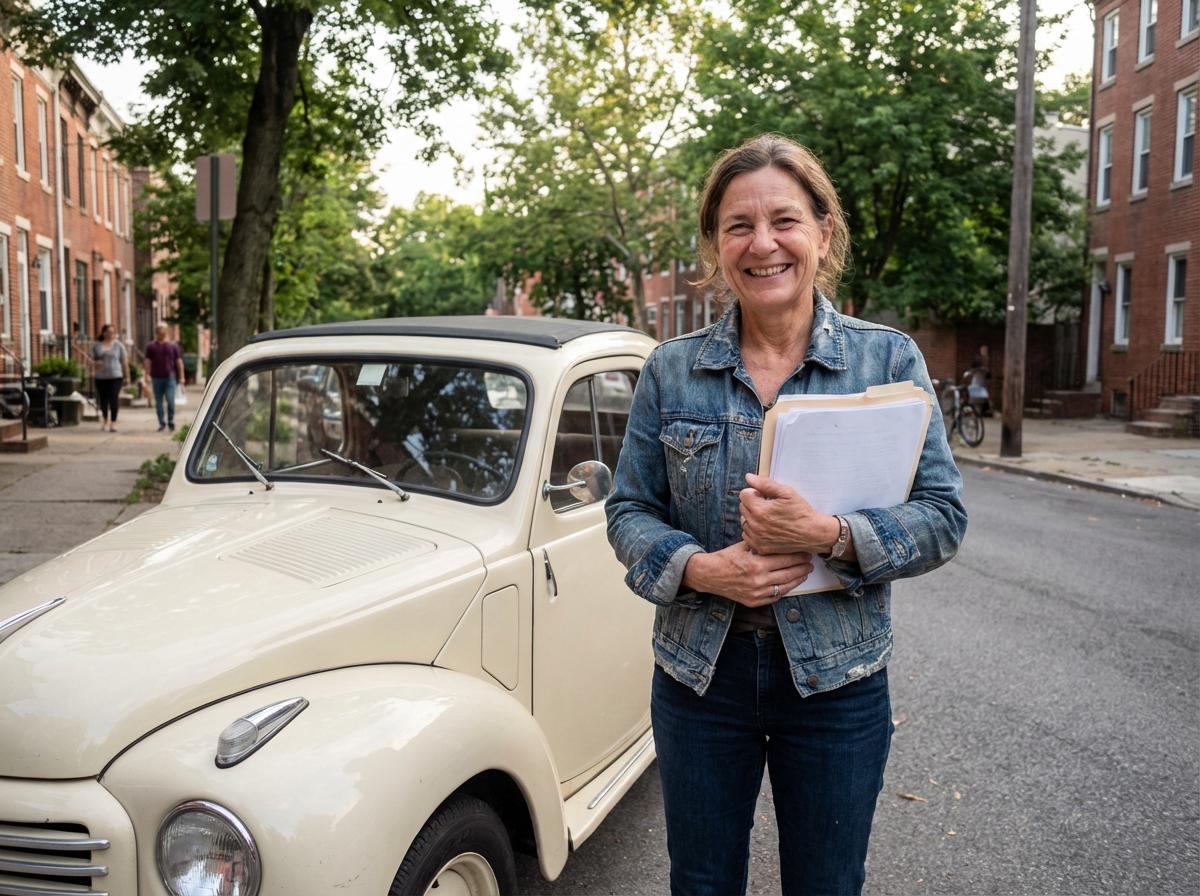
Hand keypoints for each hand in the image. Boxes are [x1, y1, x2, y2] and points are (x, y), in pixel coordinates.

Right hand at [681, 541, 812, 607]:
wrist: (710, 575)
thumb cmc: (727, 557)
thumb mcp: (744, 546)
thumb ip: (762, 544)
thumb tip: (781, 538)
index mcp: (756, 564)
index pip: (784, 559)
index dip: (798, 556)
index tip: (806, 552)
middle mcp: (758, 581)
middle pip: (788, 574)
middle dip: (802, 567)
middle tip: (810, 562)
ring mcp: (756, 593)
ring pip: (784, 587)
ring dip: (797, 580)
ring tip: (805, 573)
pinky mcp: (754, 602)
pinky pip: (774, 597)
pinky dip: (784, 590)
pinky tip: (790, 583)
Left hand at [739, 473, 840, 555]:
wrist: (812, 533)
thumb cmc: (801, 511)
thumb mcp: (787, 493)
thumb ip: (765, 484)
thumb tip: (748, 477)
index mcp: (760, 510)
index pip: (743, 495)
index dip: (755, 492)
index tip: (765, 496)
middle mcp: (755, 525)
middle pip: (742, 507)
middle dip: (753, 503)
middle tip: (768, 506)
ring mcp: (757, 538)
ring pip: (744, 521)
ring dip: (752, 517)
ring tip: (768, 517)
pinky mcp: (760, 547)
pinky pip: (747, 535)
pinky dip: (753, 530)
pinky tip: (766, 528)